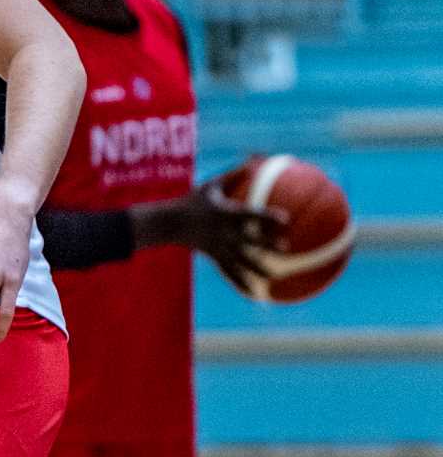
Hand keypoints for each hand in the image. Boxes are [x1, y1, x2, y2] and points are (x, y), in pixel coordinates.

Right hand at [135, 166, 288, 293]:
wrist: (169, 223)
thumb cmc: (191, 201)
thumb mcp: (210, 185)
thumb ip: (233, 175)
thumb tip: (252, 162)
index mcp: (225, 214)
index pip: (250, 215)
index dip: (267, 216)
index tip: (285, 219)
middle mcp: (224, 232)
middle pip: (249, 239)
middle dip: (267, 244)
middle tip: (287, 248)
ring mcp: (219, 247)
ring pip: (241, 260)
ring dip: (257, 268)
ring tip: (273, 278)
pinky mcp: (214, 257)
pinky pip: (229, 272)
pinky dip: (241, 283)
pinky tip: (254, 294)